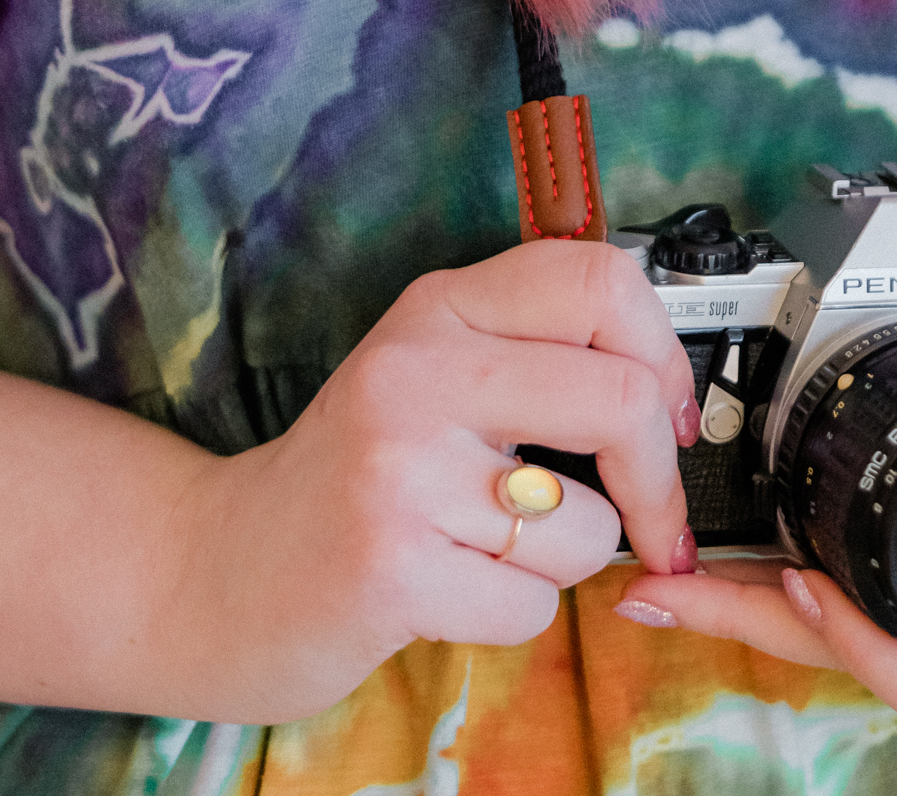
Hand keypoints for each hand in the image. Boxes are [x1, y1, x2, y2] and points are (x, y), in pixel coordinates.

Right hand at [163, 238, 700, 723]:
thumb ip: (533, 350)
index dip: (665, 354)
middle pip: (622, 396)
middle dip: (660, 481)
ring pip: (586, 526)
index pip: (599, 280)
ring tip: (488, 553)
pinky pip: (531, 605)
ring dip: (565, 564)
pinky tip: (451, 593)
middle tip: (655, 523)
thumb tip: (674, 380)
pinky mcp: (391, 567)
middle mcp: (418, 368)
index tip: (673, 414)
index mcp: (441, 305)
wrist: (222, 570)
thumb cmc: (356, 473)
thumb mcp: (433, 372)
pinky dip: (513, 616)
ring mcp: (400, 467)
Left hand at [613, 306, 896, 749]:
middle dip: (776, 641)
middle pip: (893, 689)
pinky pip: (885, 647)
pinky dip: (810, 614)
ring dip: (774, 630)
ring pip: (876, 673)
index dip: (870, 653)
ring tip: (670, 584)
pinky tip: (737, 577)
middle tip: (670, 589)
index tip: (799, 583)